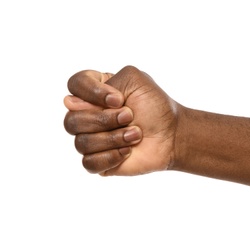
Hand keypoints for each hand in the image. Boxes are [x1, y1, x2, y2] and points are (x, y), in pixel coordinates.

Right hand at [64, 66, 178, 175]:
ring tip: (136, 135)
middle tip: (130, 117)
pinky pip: (88, 163)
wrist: (173, 135)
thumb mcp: (136, 80)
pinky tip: (127, 152)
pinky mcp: (98, 161)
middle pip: (72, 120)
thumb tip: (71, 103)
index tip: (119, 99)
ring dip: (113, 139)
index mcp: (95, 92)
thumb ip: (106, 83)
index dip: (91, 93)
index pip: (74, 85)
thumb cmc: (156, 106)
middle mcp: (88, 115)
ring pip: (81, 143)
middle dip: (105, 120)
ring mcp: (91, 139)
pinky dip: (110, 157)